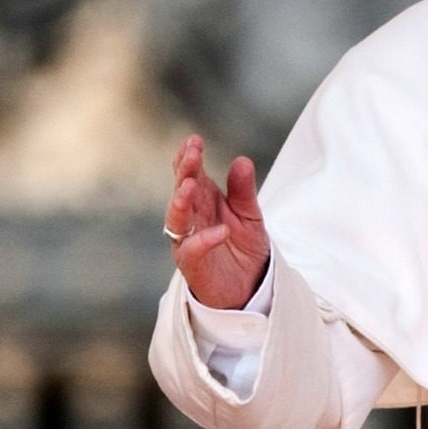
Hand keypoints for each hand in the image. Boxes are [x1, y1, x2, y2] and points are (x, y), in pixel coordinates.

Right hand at [165, 133, 270, 308]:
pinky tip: (222, 230)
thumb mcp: (250, 215)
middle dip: (185, 170)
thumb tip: (242, 160)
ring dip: (182, 201)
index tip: (194, 140)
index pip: (190, 174)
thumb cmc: (244, 249)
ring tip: (191, 184)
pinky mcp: (192, 264)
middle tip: (192, 153)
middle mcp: (191, 217)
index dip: (189, 157)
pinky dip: (205, 239)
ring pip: (177, 218)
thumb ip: (244, 190)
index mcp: (203, 200)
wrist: (249, 288)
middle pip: (181, 190)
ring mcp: (188, 240)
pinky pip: (192, 250)